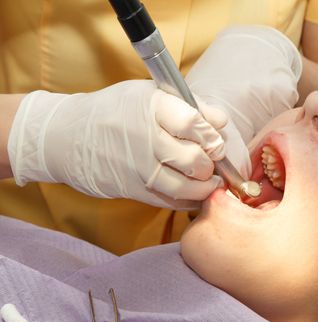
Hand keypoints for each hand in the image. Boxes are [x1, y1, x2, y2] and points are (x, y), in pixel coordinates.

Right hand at [8, 80, 249, 208]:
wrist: (66, 136)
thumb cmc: (115, 112)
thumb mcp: (148, 95)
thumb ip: (189, 105)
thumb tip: (222, 122)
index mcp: (150, 106)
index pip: (194, 123)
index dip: (212, 135)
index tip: (216, 140)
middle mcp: (143, 137)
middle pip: (193, 158)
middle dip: (211, 162)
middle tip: (213, 160)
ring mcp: (136, 166)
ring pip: (184, 186)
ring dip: (204, 187)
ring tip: (210, 180)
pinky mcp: (131, 189)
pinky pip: (169, 201)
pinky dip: (187, 200)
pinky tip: (193, 192)